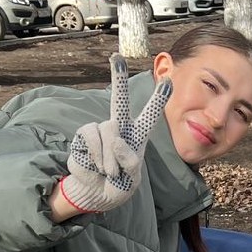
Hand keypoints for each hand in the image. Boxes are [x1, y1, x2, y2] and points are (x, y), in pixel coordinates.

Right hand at [58, 54, 170, 214]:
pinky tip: (96, 168)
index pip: (150, 115)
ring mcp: (100, 130)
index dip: (158, 99)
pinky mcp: (84, 136)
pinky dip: (96, 158)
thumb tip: (116, 139)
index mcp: (136, 135)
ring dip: (110, 158)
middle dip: (117, 77)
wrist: (95, 194)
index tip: (168, 80)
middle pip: (118, 99)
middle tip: (116, 56)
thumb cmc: (119, 185)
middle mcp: (118, 128)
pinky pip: (92, 140)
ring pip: (108, 131)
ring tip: (110, 172)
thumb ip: (130, 160)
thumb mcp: (133, 178)